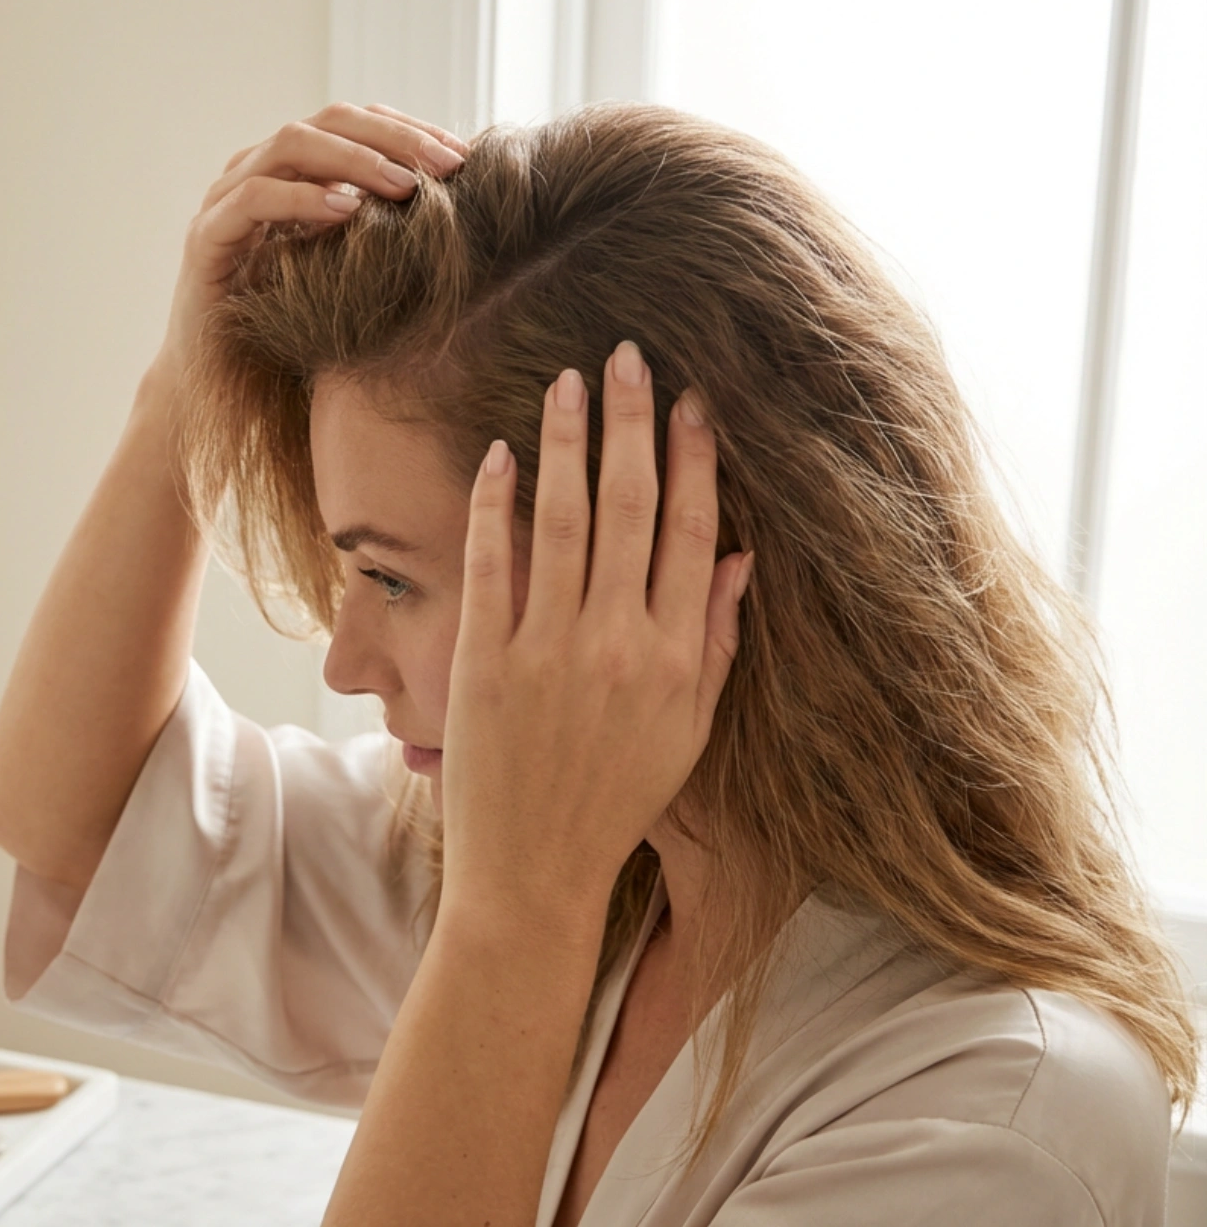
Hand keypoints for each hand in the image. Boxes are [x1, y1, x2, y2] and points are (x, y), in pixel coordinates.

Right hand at [147, 104, 468, 391]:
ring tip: (405, 186)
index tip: (463, 156)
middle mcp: (256, 171)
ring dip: (355, 161)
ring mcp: (225, 199)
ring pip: (291, 145)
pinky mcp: (206, 239)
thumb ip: (380, 233)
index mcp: (292, 171)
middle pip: (329, 122)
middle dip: (394, 138)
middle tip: (448, 165)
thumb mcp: (346, 271)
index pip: (356, 125)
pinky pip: (253, 200)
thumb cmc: (288, 329)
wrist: (217, 382)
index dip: (410, 130)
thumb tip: (459, 210)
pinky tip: (346, 213)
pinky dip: (302, 200)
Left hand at [437, 341, 753, 930]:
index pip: (693, 533)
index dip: (694, 460)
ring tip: (567, 382)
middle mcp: (618, 644)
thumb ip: (716, 642)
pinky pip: (492, 564)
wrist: (535, 870)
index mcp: (676, 658)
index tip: (690, 400)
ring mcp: (549, 650)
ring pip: (565, 520)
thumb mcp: (689, 730)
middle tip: (626, 356)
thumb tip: (741, 558)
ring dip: (567, 443)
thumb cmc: (615, 799)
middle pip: (633, 509)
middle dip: (631, 423)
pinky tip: (498, 454)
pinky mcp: (485, 661)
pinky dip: (496, 504)